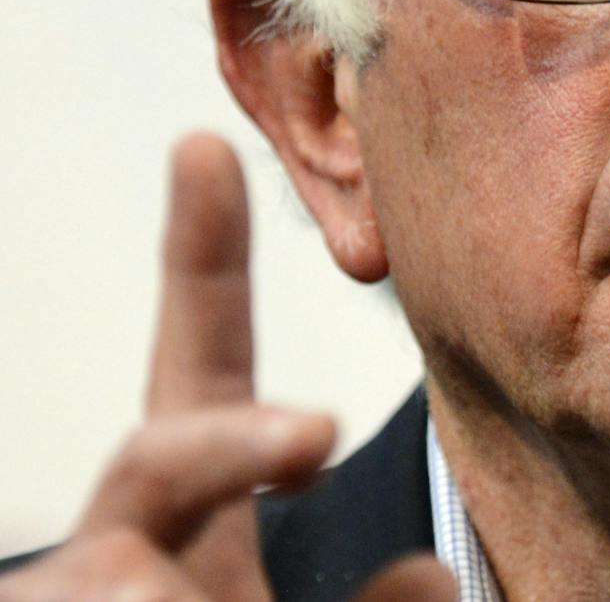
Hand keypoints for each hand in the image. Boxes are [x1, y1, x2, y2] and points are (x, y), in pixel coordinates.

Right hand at [0, 134, 453, 600]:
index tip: (201, 145)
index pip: (200, 369)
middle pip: (156, 458)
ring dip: (164, 599)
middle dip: (227, 440)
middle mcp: (138, 554)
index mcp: (201, 527)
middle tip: (315, 436)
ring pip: (112, 575)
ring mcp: (94, 601)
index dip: (198, 259)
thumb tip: (424, 567)